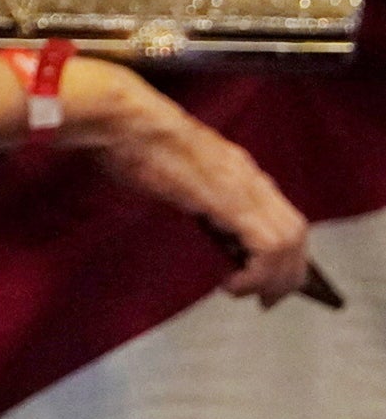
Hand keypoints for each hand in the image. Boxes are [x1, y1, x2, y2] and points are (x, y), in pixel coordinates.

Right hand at [71, 62, 313, 302]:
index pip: (281, 214)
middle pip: (296, 231)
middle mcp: (249, 177)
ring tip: (250, 295)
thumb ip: (191, 189)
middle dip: (288, 273)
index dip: (282, 251)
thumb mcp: (170, 167)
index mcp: (236, 168)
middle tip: (266, 299)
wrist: (123, 118)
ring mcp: (243, 187)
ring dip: (275, 278)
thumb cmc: (130, 139)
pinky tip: (233, 285)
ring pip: (289, 241)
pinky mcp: (230, 201)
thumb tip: (191, 213)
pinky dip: (258, 274)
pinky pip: (266, 246)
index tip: (264, 279)